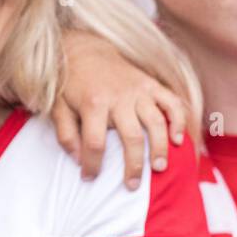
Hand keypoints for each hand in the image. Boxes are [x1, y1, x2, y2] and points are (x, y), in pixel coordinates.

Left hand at [53, 30, 186, 188]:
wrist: (84, 50)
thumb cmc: (70, 83)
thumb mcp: (57, 107)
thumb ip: (65, 134)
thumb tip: (77, 160)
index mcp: (93, 104)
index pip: (94, 143)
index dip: (92, 164)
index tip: (89, 178)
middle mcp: (119, 98)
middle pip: (131, 137)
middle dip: (133, 165)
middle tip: (132, 186)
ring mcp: (138, 90)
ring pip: (156, 123)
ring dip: (160, 148)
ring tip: (159, 168)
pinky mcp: (151, 84)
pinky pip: (172, 102)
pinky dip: (179, 120)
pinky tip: (179, 139)